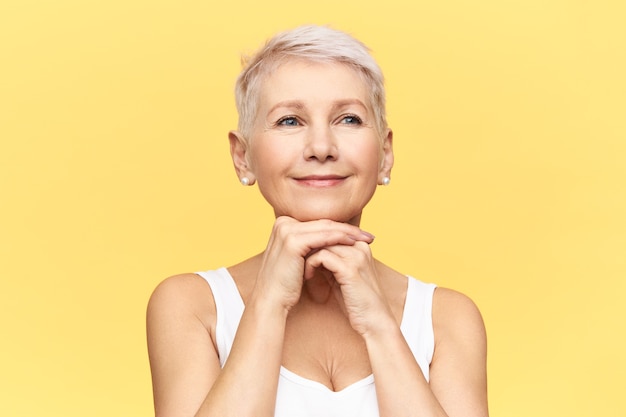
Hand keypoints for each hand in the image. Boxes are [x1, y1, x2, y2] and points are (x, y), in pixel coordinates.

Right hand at [252, 216, 374, 311]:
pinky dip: (341, 239)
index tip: (360, 234)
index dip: (341, 228)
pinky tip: (354, 243)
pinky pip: (323, 238)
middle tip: (369, 235)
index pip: (319, 223)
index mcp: (284, 224)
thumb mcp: (299, 258)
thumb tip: (333, 238)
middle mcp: (283, 222)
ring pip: (326, 228)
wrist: (271, 300)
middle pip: (323, 223)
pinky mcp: (292, 241)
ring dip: (349, 233)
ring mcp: (286, 230)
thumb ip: (310, 244)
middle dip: (349, 229)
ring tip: (366, 239)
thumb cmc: (286, 283)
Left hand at [303, 241, 393, 336]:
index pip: (331, 232)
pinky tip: (308, 276)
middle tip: (297, 260)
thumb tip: (309, 250)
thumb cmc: (357, 301)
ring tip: (303, 270)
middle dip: (309, 247)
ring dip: (308, 255)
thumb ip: (331, 261)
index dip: (314, 242)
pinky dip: (311, 264)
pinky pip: (322, 256)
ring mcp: (356, 256)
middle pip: (326, 234)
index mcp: (360, 245)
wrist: (374, 321)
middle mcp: (360, 246)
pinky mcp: (350, 269)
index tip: (301, 255)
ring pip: (322, 243)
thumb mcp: (342, 276)